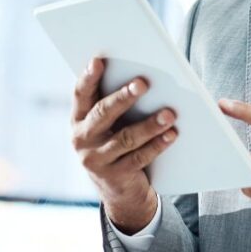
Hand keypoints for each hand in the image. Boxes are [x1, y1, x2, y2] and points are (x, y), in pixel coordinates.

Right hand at [71, 56, 178, 233]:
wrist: (118, 191)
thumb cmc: (116, 142)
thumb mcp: (108, 124)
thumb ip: (113, 102)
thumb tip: (140, 77)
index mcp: (78, 119)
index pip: (81, 94)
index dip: (88, 77)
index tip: (99, 60)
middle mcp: (82, 138)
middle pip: (103, 114)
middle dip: (124, 97)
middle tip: (143, 83)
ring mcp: (96, 160)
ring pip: (125, 138)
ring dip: (149, 124)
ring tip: (169, 113)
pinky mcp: (115, 176)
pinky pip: (139, 158)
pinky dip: (157, 145)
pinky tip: (172, 134)